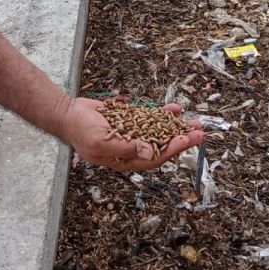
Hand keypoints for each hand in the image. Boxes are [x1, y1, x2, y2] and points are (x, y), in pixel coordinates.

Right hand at [64, 97, 205, 171]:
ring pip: (159, 132)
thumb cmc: (81, 130)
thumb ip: (126, 148)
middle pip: (162, 146)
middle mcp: (131, 149)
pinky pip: (150, 119)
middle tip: (200, 131)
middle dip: (181, 138)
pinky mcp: (129, 121)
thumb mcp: (102, 141)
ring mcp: (131, 134)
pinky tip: (173, 109)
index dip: (173, 149)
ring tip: (193, 121)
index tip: (188, 139)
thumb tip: (150, 152)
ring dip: (176, 127)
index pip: (155, 158)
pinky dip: (162, 114)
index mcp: (125, 160)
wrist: (69, 113)